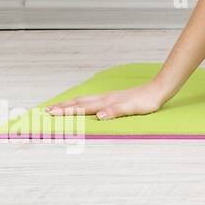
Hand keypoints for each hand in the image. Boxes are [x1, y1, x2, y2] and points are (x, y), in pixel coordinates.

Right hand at [45, 81, 169, 120]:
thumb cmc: (147, 101)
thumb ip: (115, 111)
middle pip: (79, 102)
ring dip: (70, 103)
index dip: (67, 111)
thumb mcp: (133, 109)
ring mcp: (109, 96)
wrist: (158, 89)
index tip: (51, 113)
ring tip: (59, 105)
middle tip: (47, 110)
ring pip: (85, 99)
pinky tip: (83, 103)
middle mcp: (105, 98)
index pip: (83, 107)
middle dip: (63, 106)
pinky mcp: (114, 97)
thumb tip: (99, 116)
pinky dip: (82, 102)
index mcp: (106, 102)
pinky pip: (93, 99)